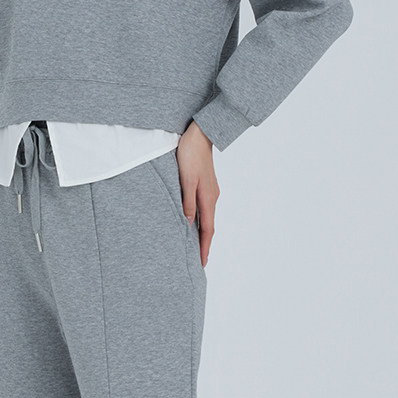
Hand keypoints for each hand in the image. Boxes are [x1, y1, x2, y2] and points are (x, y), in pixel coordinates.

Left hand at [175, 120, 218, 267]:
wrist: (200, 134)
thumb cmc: (190, 154)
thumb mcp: (185, 179)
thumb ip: (187, 201)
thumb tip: (188, 223)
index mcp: (207, 198)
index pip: (207, 229)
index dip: (204, 247)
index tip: (201, 263)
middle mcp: (211, 197)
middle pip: (208, 227)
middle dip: (204, 245)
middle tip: (198, 261)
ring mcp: (210, 191)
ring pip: (206, 218)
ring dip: (201, 233)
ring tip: (195, 246)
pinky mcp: (205, 185)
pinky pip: (204, 209)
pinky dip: (200, 221)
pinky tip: (193, 222)